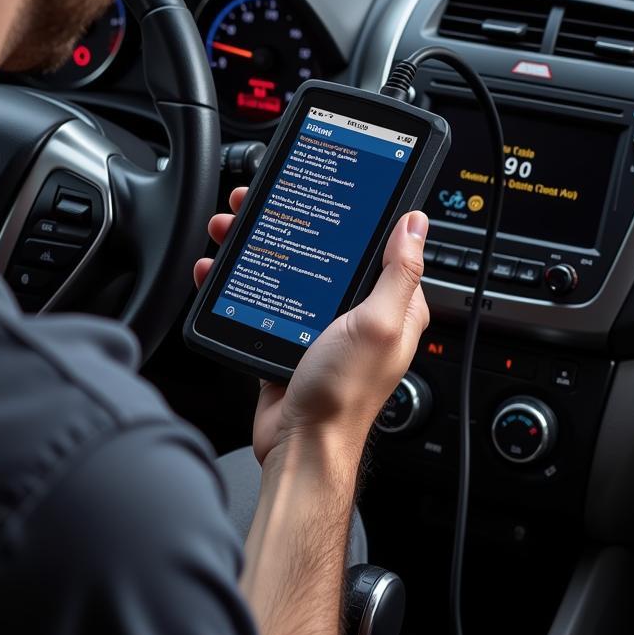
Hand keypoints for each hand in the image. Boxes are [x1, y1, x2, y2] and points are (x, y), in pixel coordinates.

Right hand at [194, 189, 429, 464]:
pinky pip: (266, 296)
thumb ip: (398, 272)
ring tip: (228, 228)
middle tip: (255, 204)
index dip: (351, 212)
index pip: (379, 242)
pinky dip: (240, 279)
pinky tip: (217, 269)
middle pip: (324, 248)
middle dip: (288, 221)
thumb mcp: (379, 324)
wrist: (300, 446)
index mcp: (390, 304)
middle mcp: (359, 311)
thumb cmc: (343, 395)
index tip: (321, 188)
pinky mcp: (288, 336)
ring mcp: (322, 324)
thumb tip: (416, 222)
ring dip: (256, 244)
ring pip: (290, 267)